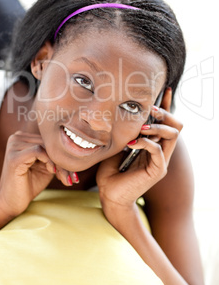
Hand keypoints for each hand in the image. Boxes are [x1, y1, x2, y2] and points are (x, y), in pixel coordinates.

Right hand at [0, 131, 78, 217]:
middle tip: (72, 178)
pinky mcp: (14, 157)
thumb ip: (55, 154)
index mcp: (23, 137)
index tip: (73, 172)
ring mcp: (13, 146)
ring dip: (59, 163)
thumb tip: (77, 147)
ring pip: (46, 147)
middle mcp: (16, 137)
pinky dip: (49, 161)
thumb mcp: (47, 166)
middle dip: (63, 161)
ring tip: (65, 178)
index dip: (63, 154)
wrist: (11, 203)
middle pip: (48, 143)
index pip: (49, 140)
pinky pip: (38, 151)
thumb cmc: (29, 184)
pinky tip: (52, 172)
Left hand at [96, 88, 182, 210]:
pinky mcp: (156, 170)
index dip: (166, 105)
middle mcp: (160, 151)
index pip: (165, 121)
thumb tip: (123, 111)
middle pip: (176, 125)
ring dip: (157, 126)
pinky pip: (157, 149)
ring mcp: (160, 161)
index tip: (164, 89)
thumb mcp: (117, 145)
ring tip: (141, 126)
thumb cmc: (110, 171)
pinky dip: (144, 142)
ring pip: (172, 134)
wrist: (108, 194)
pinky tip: (131, 142)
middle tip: (149, 110)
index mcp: (152, 144)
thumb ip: (125, 131)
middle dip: (164, 113)